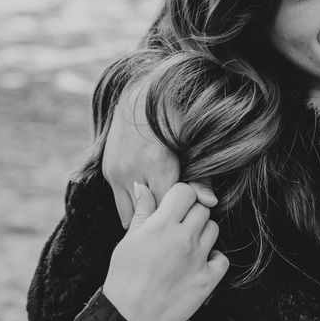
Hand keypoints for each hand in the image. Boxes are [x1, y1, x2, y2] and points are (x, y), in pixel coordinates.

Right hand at [102, 76, 191, 227]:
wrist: (139, 99)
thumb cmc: (175, 121)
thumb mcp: (192, 145)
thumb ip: (201, 177)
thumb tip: (211, 204)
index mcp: (157, 163)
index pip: (170, 207)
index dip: (181, 214)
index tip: (190, 215)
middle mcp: (133, 170)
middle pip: (150, 215)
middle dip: (163, 220)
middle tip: (177, 221)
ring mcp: (117, 172)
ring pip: (130, 216)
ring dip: (145, 217)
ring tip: (162, 216)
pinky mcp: (108, 172)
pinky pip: (121, 204)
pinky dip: (134, 208)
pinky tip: (149, 205)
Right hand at [102, 182, 228, 320]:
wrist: (130, 320)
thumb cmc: (124, 279)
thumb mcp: (127, 241)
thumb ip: (142, 212)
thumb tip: (142, 186)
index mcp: (161, 225)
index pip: (185, 191)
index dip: (181, 196)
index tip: (175, 206)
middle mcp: (183, 238)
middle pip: (202, 209)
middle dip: (192, 214)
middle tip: (180, 227)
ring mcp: (198, 258)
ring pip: (214, 229)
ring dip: (203, 234)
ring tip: (188, 246)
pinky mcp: (208, 279)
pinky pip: (222, 258)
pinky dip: (215, 259)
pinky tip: (200, 263)